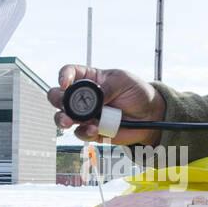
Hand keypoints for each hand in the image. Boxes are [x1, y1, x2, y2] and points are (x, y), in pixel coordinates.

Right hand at [48, 65, 165, 146]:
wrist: (150, 115)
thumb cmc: (136, 92)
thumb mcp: (123, 81)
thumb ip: (107, 87)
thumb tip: (94, 98)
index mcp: (89, 78)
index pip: (70, 73)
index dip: (64, 76)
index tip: (65, 83)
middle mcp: (84, 97)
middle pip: (59, 96)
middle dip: (57, 100)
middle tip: (64, 106)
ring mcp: (86, 115)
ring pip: (64, 117)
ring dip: (62, 119)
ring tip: (68, 121)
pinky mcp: (92, 131)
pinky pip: (81, 133)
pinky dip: (85, 132)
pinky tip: (94, 129)